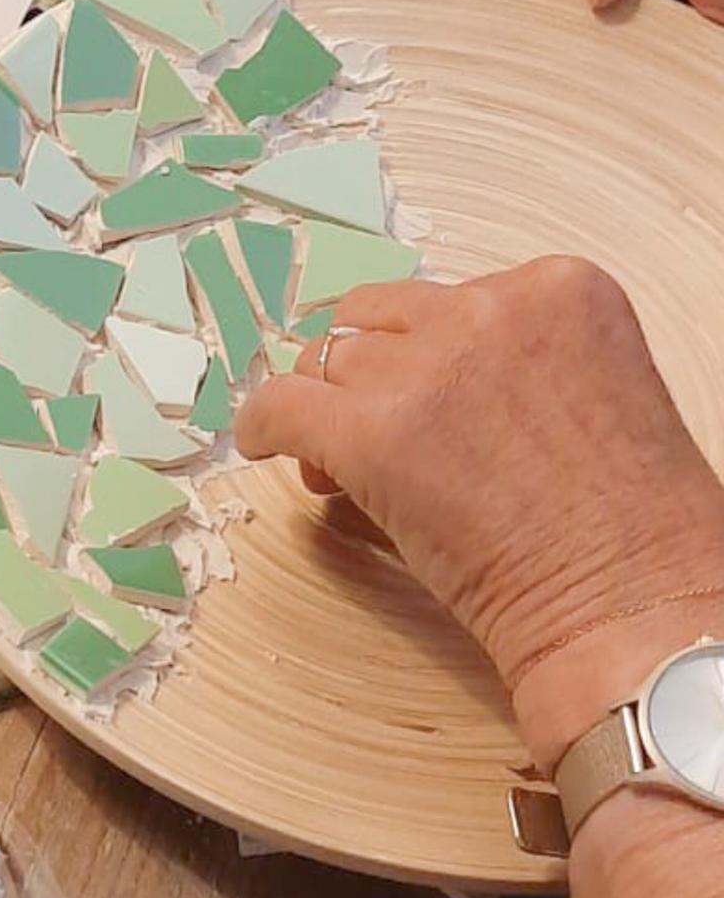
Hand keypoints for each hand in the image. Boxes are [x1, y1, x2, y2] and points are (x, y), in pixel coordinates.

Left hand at [234, 257, 723, 764]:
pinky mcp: (371, 432)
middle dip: (368, 372)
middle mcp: (490, 310)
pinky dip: (264, 425)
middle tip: (369, 428)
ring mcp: (428, 368)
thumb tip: (387, 375)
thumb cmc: (626, 525)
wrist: (633, 607)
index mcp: (558, 289)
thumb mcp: (586, 390)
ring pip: (328, 359)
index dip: (420, 353)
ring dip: (328, 406)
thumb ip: (503, 360)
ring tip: (343, 465)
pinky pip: (281, 404)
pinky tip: (268, 447)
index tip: (421, 396)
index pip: (446, 299)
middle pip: (378, 319)